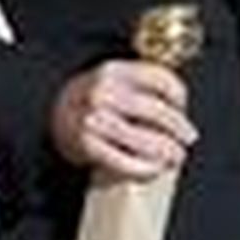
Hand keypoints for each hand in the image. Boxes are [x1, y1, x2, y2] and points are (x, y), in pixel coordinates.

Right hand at [49, 59, 196, 180]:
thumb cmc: (88, 99)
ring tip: (176, 156)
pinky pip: (128, 162)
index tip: (182, 106)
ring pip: (147, 140)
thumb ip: (139, 84)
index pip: (160, 79)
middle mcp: (102, 93)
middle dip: (179, 128)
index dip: (179, 95)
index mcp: (112, 71)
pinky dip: (147, 168)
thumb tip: (178, 107)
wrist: (51, 115)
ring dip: (168, 152)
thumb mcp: (111, 78)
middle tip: (188, 138)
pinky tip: (156, 168)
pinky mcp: (88, 146)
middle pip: (158, 112)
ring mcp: (94, 120)